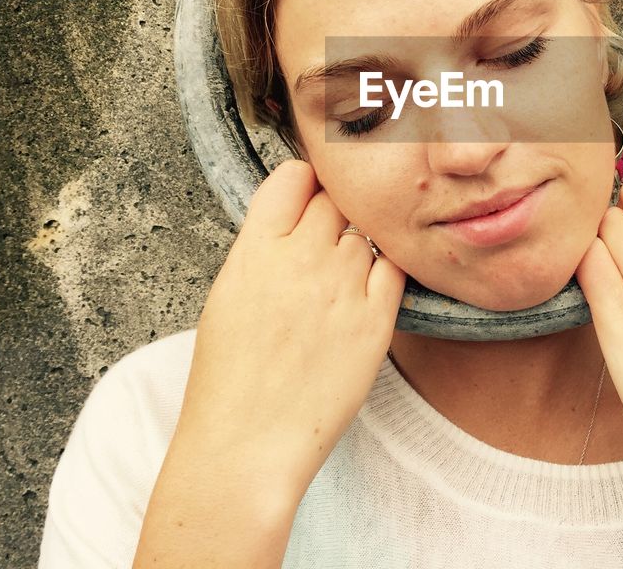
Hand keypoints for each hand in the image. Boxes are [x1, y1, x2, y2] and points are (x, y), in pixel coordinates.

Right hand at [177, 159, 405, 495]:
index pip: (295, 177)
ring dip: (356, 250)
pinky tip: (364, 297)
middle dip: (331, 217)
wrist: (247, 445)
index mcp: (255, 250)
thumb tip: (295, 218)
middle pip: (335, 201)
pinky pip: (395, 269)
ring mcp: (343, 288)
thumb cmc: (228, 378)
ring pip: (365, 236)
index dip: (302, 186)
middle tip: (323, 250)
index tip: (304, 202)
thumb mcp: (228, 294)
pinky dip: (384, 274)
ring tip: (336, 288)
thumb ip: (263, 248)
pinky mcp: (377, 320)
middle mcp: (302, 260)